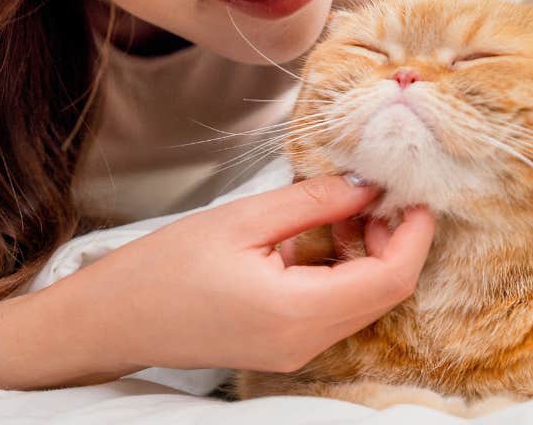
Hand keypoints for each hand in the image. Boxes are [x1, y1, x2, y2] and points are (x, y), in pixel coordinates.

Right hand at [89, 175, 434, 376]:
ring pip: (362, 300)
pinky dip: (342, 266)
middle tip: (380, 186)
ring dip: (368, 250)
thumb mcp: (244, 218)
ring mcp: (295, 349)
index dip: (414, 233)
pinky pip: (334, 306)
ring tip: (346, 201)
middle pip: (383, 293)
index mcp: (299, 314)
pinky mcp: (283, 343)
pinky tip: (323, 229)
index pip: (390, 279)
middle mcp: (306, 343)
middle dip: (394, 238)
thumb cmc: (166, 266)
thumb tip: (367, 183)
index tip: (418, 191)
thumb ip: (313, 201)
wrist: (114, 319)